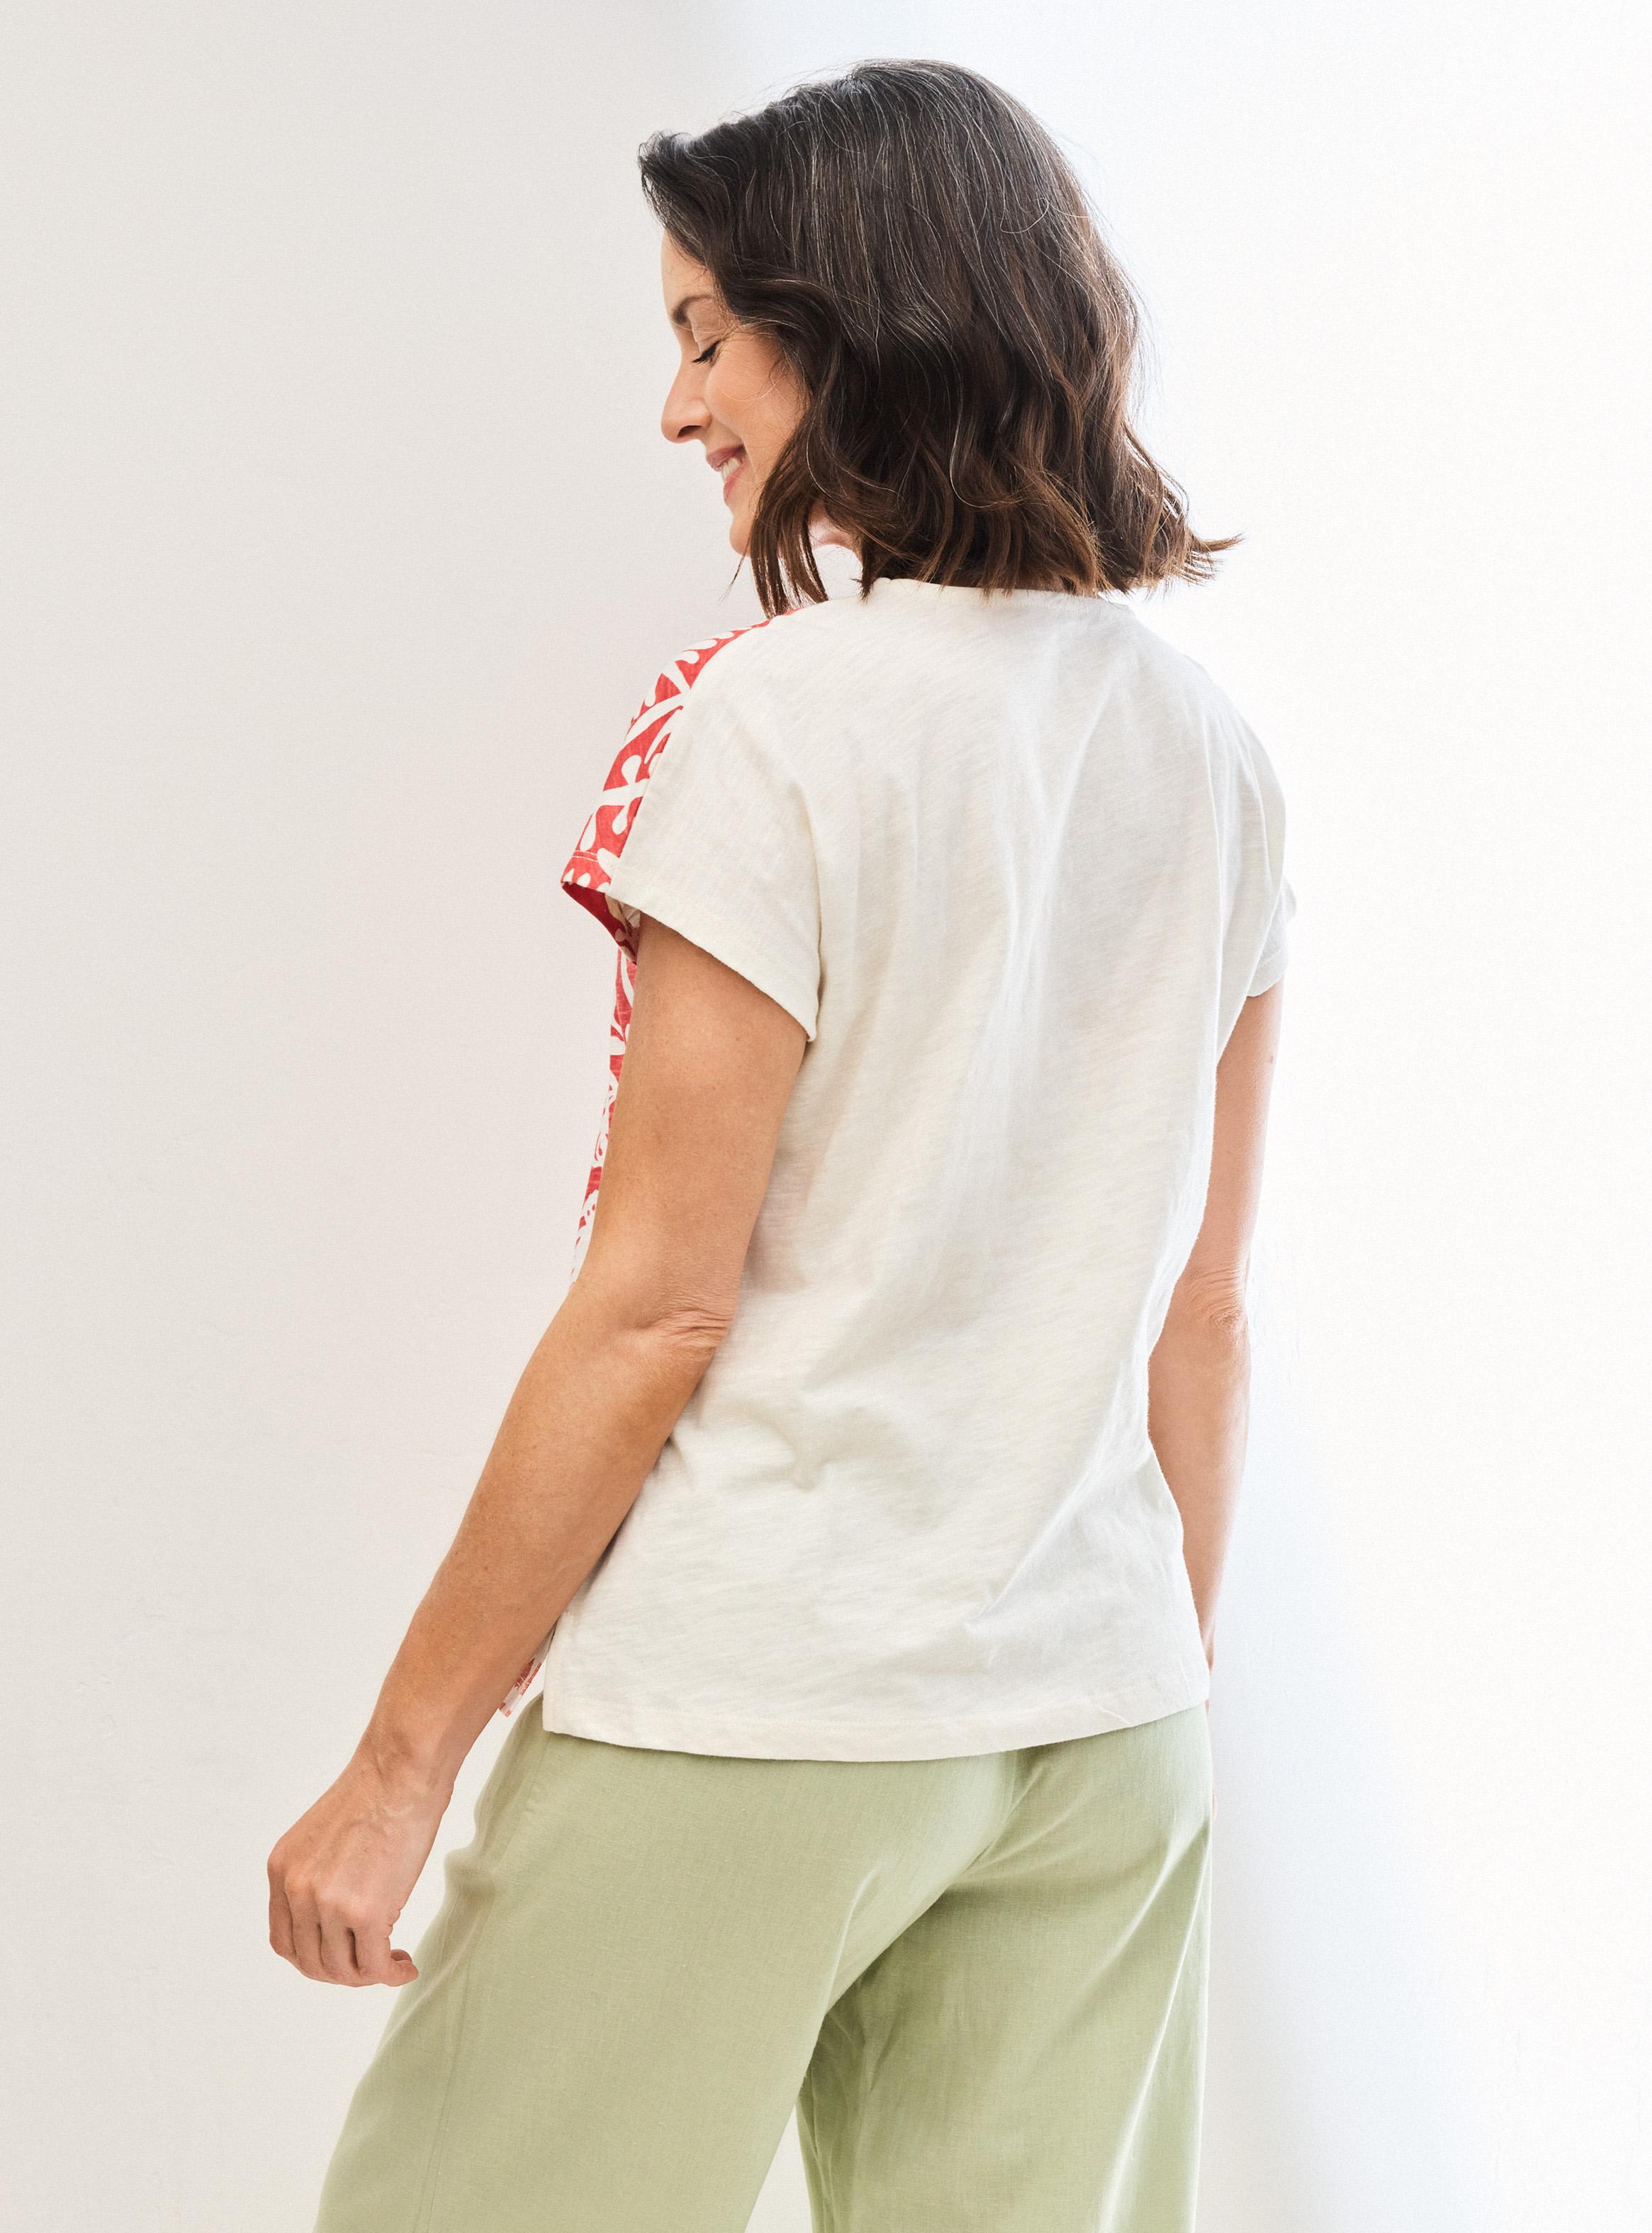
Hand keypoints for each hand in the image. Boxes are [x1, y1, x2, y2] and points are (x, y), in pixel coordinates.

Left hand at [268, 1745, 448, 1986]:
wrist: (403, 1769)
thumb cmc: (379, 1789)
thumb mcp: (324, 1836)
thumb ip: (319, 1876)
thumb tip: (338, 1918)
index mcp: (282, 1870)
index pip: (284, 1941)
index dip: (314, 1958)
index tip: (343, 1955)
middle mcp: (296, 1890)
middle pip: (310, 1963)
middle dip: (342, 1973)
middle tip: (372, 1963)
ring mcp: (328, 1903)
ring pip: (340, 1971)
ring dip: (367, 1976)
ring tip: (392, 1961)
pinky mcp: (365, 1912)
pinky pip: (373, 1966)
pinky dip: (390, 1974)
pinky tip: (406, 1965)